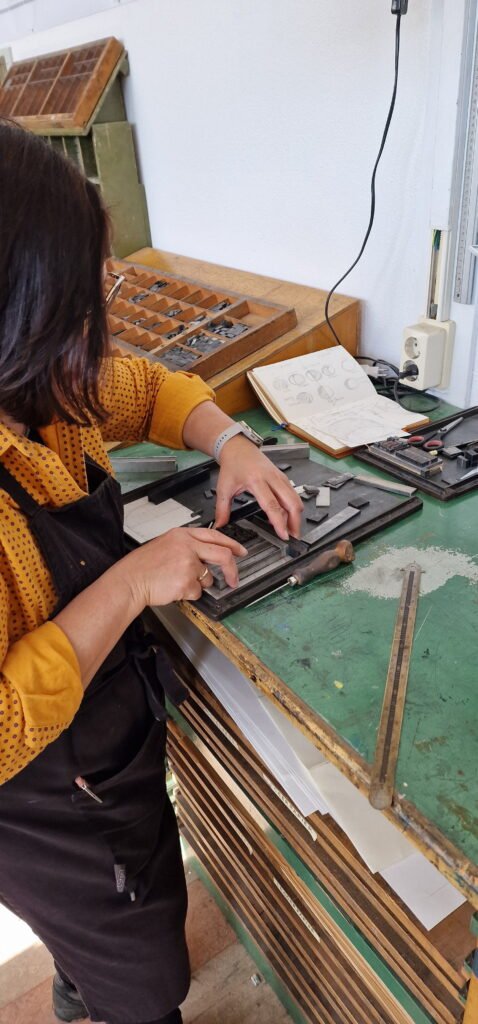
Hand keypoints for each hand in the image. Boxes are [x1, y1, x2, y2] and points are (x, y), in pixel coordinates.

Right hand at [123, 527, 247, 606]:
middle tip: (234, 579)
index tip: (240, 551)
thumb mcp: (166, 544)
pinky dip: (188, 593)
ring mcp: (188, 564)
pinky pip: (197, 591)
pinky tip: (173, 588)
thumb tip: (208, 556)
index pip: (215, 536)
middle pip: (222, 555)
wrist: (130, 580)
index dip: (232, 544)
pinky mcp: (186, 582)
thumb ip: (188, 545)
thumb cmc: (144, 565)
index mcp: (182, 535)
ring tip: (177, 581)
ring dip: (198, 584)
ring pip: (208, 578)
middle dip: (232, 570)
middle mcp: (187, 546)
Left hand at [214, 436, 302, 539]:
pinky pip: (293, 493)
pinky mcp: (282, 477)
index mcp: (256, 481)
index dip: (280, 522)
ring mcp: (279, 476)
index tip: (283, 535)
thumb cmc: (232, 465)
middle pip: (291, 502)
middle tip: (293, 536)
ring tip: (291, 529)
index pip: (272, 505)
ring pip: (295, 498)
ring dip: (296, 515)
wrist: (238, 447)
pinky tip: (287, 516)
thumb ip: (222, 509)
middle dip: (295, 521)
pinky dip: (293, 506)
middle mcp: (271, 478)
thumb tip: (220, 526)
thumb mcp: (223, 488)